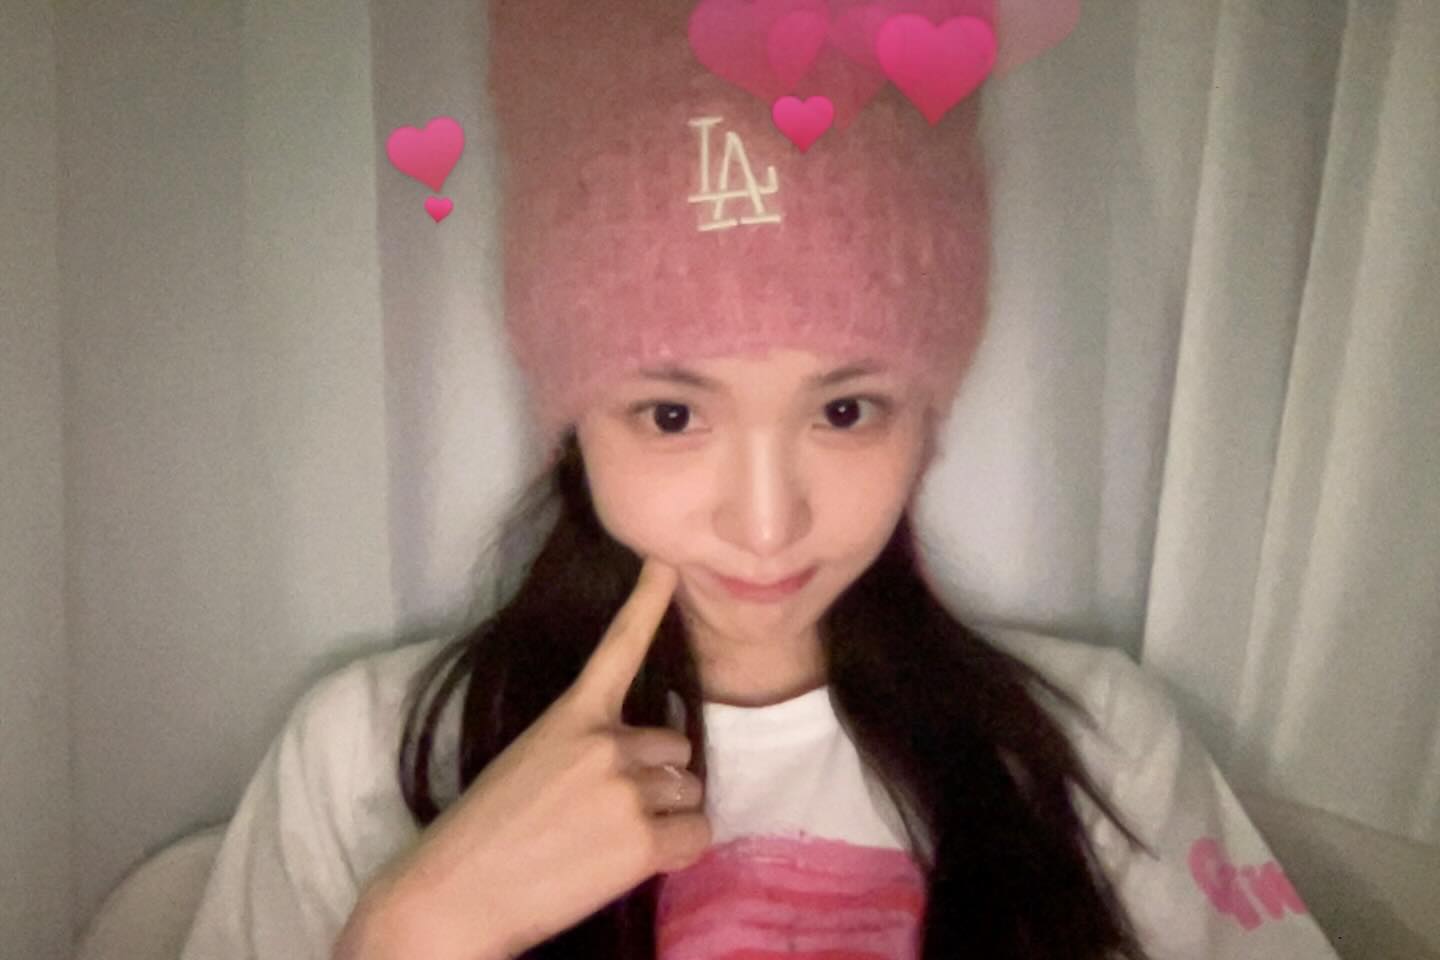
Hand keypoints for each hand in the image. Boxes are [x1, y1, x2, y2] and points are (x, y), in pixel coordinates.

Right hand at [346, 556, 709, 959]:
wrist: (454, 894)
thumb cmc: (483, 833)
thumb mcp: (528, 763)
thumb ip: (584, 750)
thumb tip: (639, 764)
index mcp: (571, 715)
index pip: (618, 647)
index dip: (648, 600)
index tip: (670, 560)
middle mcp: (607, 743)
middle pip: (675, 746)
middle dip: (654, 776)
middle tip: (606, 814)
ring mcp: (627, 789)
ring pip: (688, 791)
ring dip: (666, 815)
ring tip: (611, 842)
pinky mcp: (642, 840)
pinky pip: (697, 835)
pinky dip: (678, 850)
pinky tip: (635, 863)